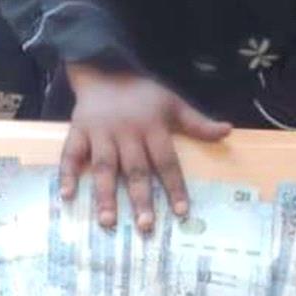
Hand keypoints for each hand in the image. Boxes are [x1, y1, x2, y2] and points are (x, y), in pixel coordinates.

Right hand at [60, 66, 230, 229]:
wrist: (104, 68)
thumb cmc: (142, 92)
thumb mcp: (173, 103)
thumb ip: (197, 123)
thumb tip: (227, 130)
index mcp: (152, 127)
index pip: (167, 161)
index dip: (174, 187)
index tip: (181, 212)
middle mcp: (126, 133)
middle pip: (135, 169)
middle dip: (140, 199)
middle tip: (145, 227)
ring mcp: (100, 133)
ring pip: (104, 167)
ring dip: (105, 194)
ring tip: (108, 221)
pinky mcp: (78, 131)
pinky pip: (71, 154)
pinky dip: (67, 174)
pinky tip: (67, 196)